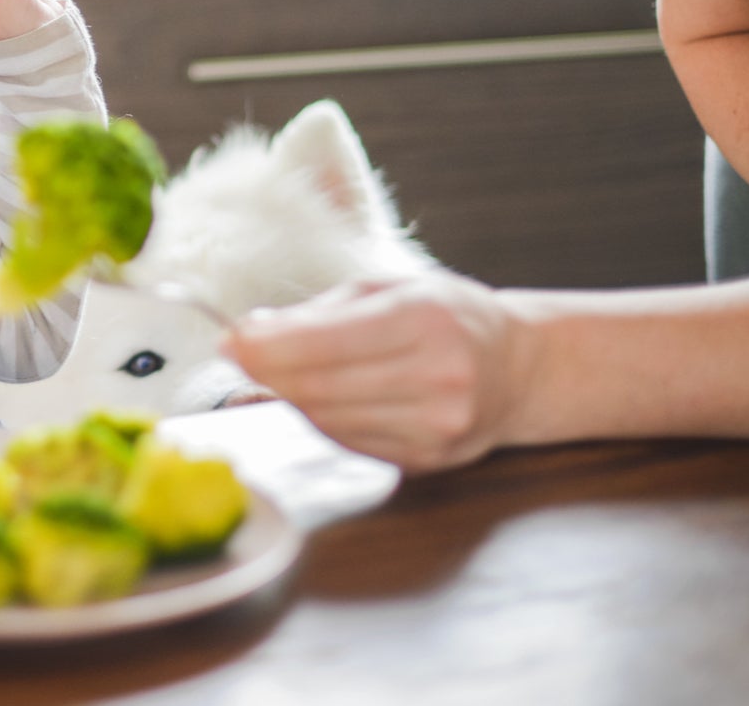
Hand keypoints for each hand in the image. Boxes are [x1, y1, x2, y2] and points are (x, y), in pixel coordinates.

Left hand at [222, 272, 534, 471]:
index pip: (326, 343)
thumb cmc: (445, 315)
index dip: (267, 347)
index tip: (230, 340)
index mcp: (425, 319)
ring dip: (292, 397)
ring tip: (284, 372)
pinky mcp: (429, 460)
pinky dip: (322, 420)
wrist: (518, 366)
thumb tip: (251, 332)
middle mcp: (438, 376)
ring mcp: (437, 426)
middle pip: (320, 388)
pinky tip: (323, 397)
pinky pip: (348, 443)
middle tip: (239, 355)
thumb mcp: (388, 289)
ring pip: (328, 421)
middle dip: (267, 373)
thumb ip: (320, 312)